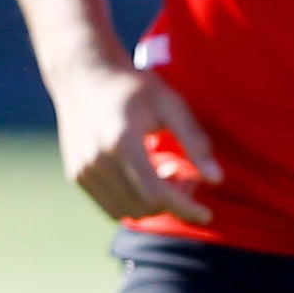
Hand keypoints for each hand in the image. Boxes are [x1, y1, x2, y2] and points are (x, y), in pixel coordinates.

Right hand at [56, 64, 216, 225]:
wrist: (84, 77)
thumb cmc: (135, 87)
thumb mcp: (172, 105)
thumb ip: (195, 142)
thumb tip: (216, 180)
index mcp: (121, 142)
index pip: (156, 194)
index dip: (184, 209)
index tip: (206, 215)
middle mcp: (97, 160)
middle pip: (144, 206)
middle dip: (173, 201)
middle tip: (184, 174)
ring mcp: (82, 170)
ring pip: (126, 211)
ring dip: (153, 204)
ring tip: (164, 173)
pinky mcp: (76, 175)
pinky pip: (110, 206)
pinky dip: (133, 202)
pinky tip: (145, 176)